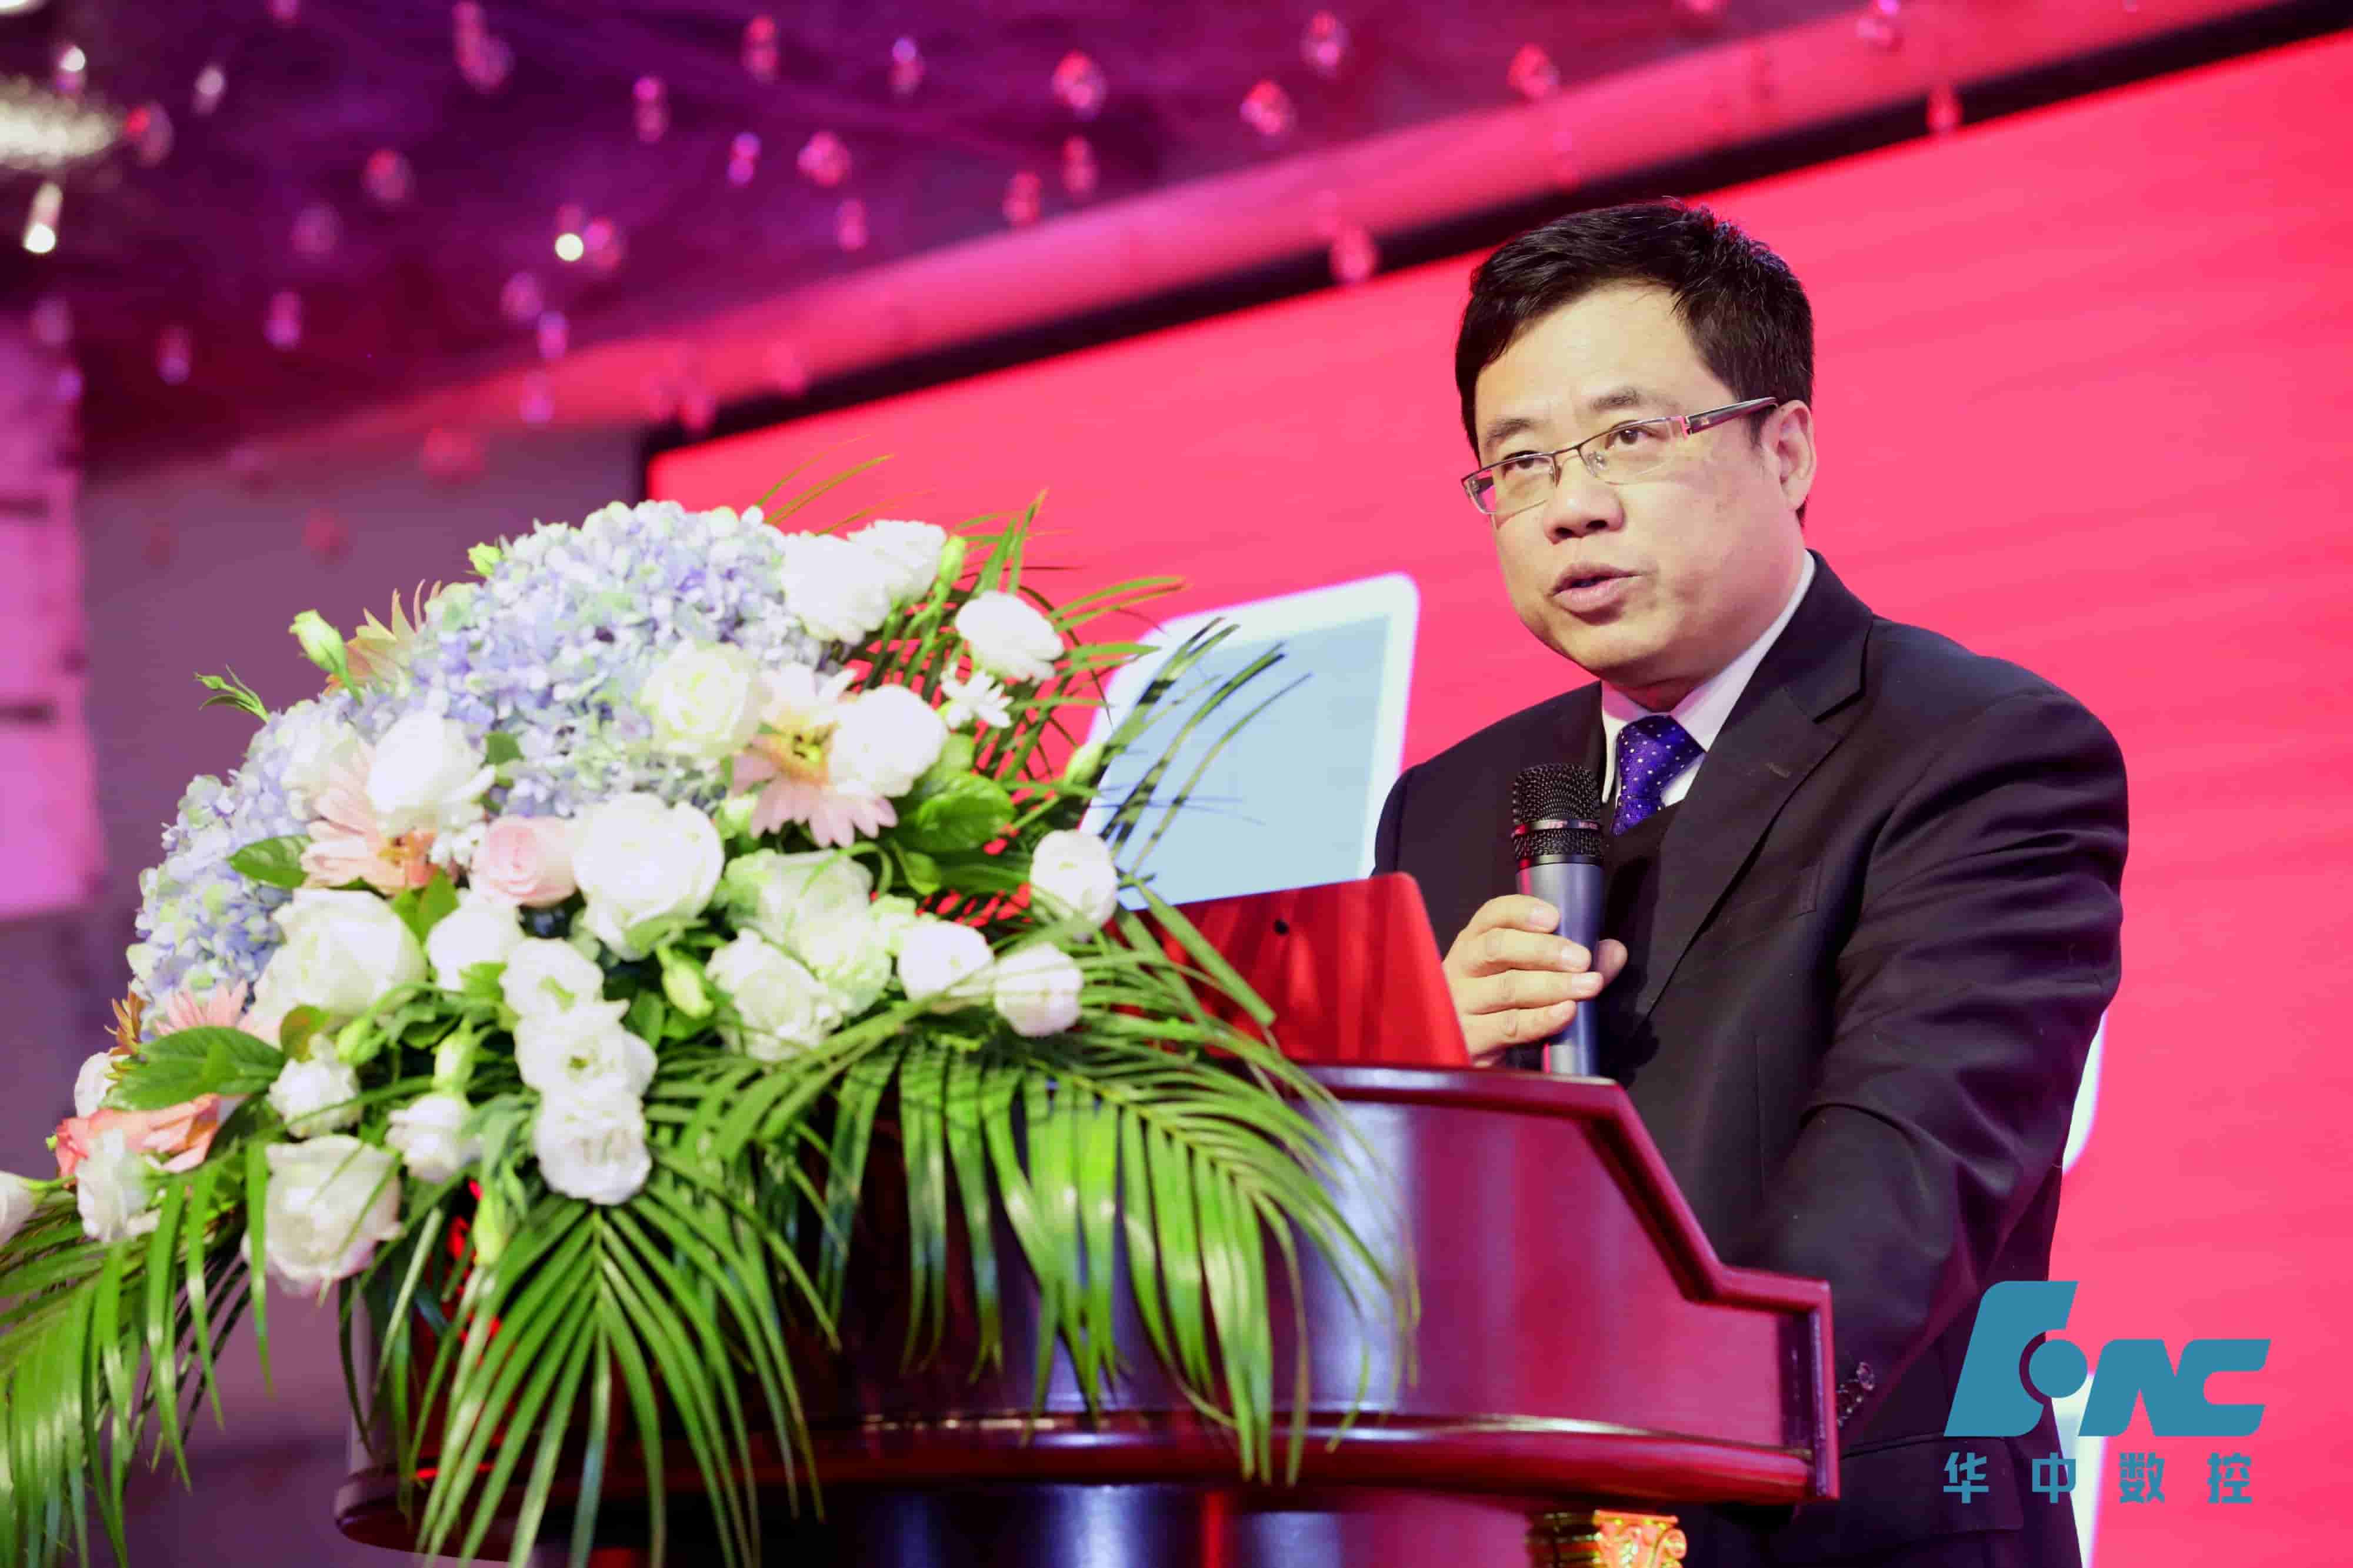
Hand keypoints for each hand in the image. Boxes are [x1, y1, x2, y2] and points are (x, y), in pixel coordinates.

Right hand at [1442, 895, 1628, 1066]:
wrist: (1469, 1056)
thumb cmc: (1501, 1006)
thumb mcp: (1528, 976)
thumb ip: (1572, 961)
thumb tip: (1613, 951)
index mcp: (1475, 941)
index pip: (1493, 914)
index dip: (1523, 912)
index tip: (1555, 917)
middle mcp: (1463, 968)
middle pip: (1497, 948)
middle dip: (1544, 950)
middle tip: (1581, 958)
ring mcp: (1462, 1004)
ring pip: (1508, 988)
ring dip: (1553, 985)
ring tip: (1589, 985)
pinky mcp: (1470, 1039)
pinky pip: (1510, 1026)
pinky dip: (1542, 1018)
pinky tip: (1566, 1012)